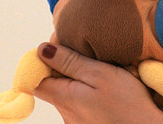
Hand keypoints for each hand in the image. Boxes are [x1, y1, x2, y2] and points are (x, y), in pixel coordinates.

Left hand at [34, 43, 162, 123]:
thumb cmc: (127, 102)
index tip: (59, 46)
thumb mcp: (99, 74)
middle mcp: (65, 114)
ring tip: (95, 65)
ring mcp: (76, 121)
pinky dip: (85, 89)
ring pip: (65, 92)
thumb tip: (42, 49)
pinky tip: (102, 84)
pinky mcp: (88, 123)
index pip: (35, 79)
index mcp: (64, 99)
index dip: (41, 61)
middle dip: (61, 66)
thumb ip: (70, 62)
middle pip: (51, 85)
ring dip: (75, 77)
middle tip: (82, 50)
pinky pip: (78, 102)